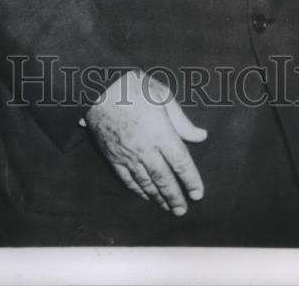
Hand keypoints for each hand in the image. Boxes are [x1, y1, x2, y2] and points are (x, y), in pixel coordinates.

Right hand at [85, 69, 206, 215]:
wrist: (97, 88)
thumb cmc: (133, 86)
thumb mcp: (162, 95)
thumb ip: (181, 121)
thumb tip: (200, 136)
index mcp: (160, 133)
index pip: (180, 163)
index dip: (190, 180)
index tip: (198, 194)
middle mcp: (145, 149)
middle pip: (163, 179)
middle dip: (174, 197)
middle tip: (182, 211)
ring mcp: (127, 154)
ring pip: (145, 182)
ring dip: (158, 197)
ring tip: (167, 208)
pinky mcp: (112, 155)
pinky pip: (126, 178)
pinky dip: (136, 189)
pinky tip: (144, 195)